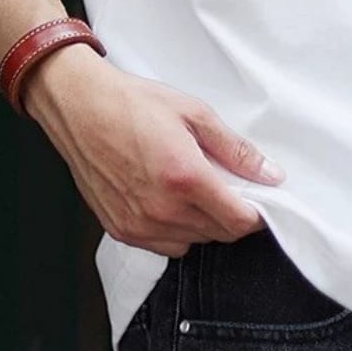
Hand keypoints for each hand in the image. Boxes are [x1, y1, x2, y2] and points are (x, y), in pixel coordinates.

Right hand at [22, 44, 282, 257]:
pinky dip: (178, 231)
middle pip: (219, 234)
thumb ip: (236, 149)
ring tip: (197, 188)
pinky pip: (166, 245)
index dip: (257, 214)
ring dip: (206, 223)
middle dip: (233, 214)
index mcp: (185, 177)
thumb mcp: (195, 114)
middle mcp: (162, 209)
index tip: (262, 199)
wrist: (80, 108)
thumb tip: (271, 175)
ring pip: (194, 242)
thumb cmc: (133, 105)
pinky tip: (173, 201)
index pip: (239, 220)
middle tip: (228, 185)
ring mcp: (139, 224)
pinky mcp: (121, 230)